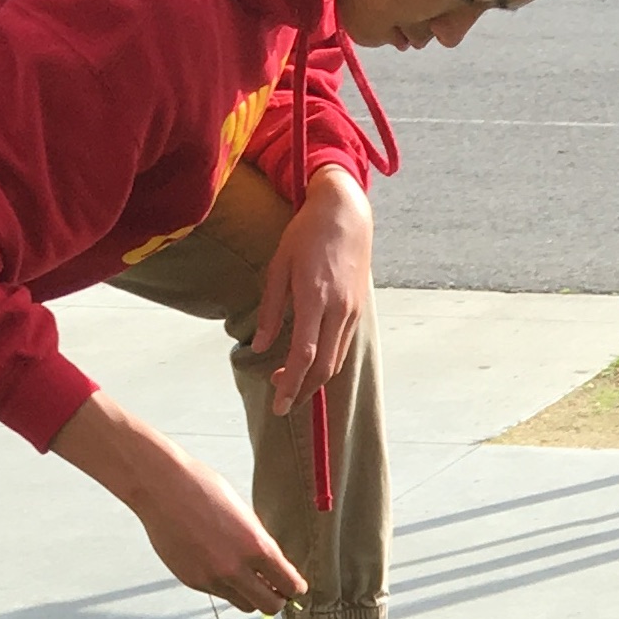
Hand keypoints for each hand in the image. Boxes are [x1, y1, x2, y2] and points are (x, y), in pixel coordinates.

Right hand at [52, 393, 306, 612]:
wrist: (161, 487)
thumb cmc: (202, 489)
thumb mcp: (245, 514)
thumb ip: (259, 543)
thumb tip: (273, 566)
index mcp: (255, 547)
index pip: (289, 584)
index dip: (296, 588)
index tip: (296, 587)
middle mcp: (234, 568)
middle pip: (269, 606)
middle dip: (277, 600)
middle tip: (277, 590)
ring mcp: (211, 578)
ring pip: (243, 604)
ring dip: (250, 595)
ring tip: (248, 578)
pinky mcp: (192, 581)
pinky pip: (218, 594)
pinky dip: (225, 587)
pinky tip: (219, 565)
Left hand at [251, 165, 371, 416]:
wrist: (346, 214)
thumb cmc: (305, 235)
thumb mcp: (279, 267)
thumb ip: (270, 310)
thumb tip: (260, 346)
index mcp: (314, 298)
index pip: (304, 355)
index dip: (291, 384)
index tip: (279, 404)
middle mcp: (338, 309)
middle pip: (324, 367)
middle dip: (303, 389)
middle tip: (280, 401)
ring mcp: (352, 311)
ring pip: (336, 360)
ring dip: (314, 378)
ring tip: (288, 381)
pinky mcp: (358, 309)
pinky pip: (342, 345)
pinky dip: (326, 361)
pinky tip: (309, 361)